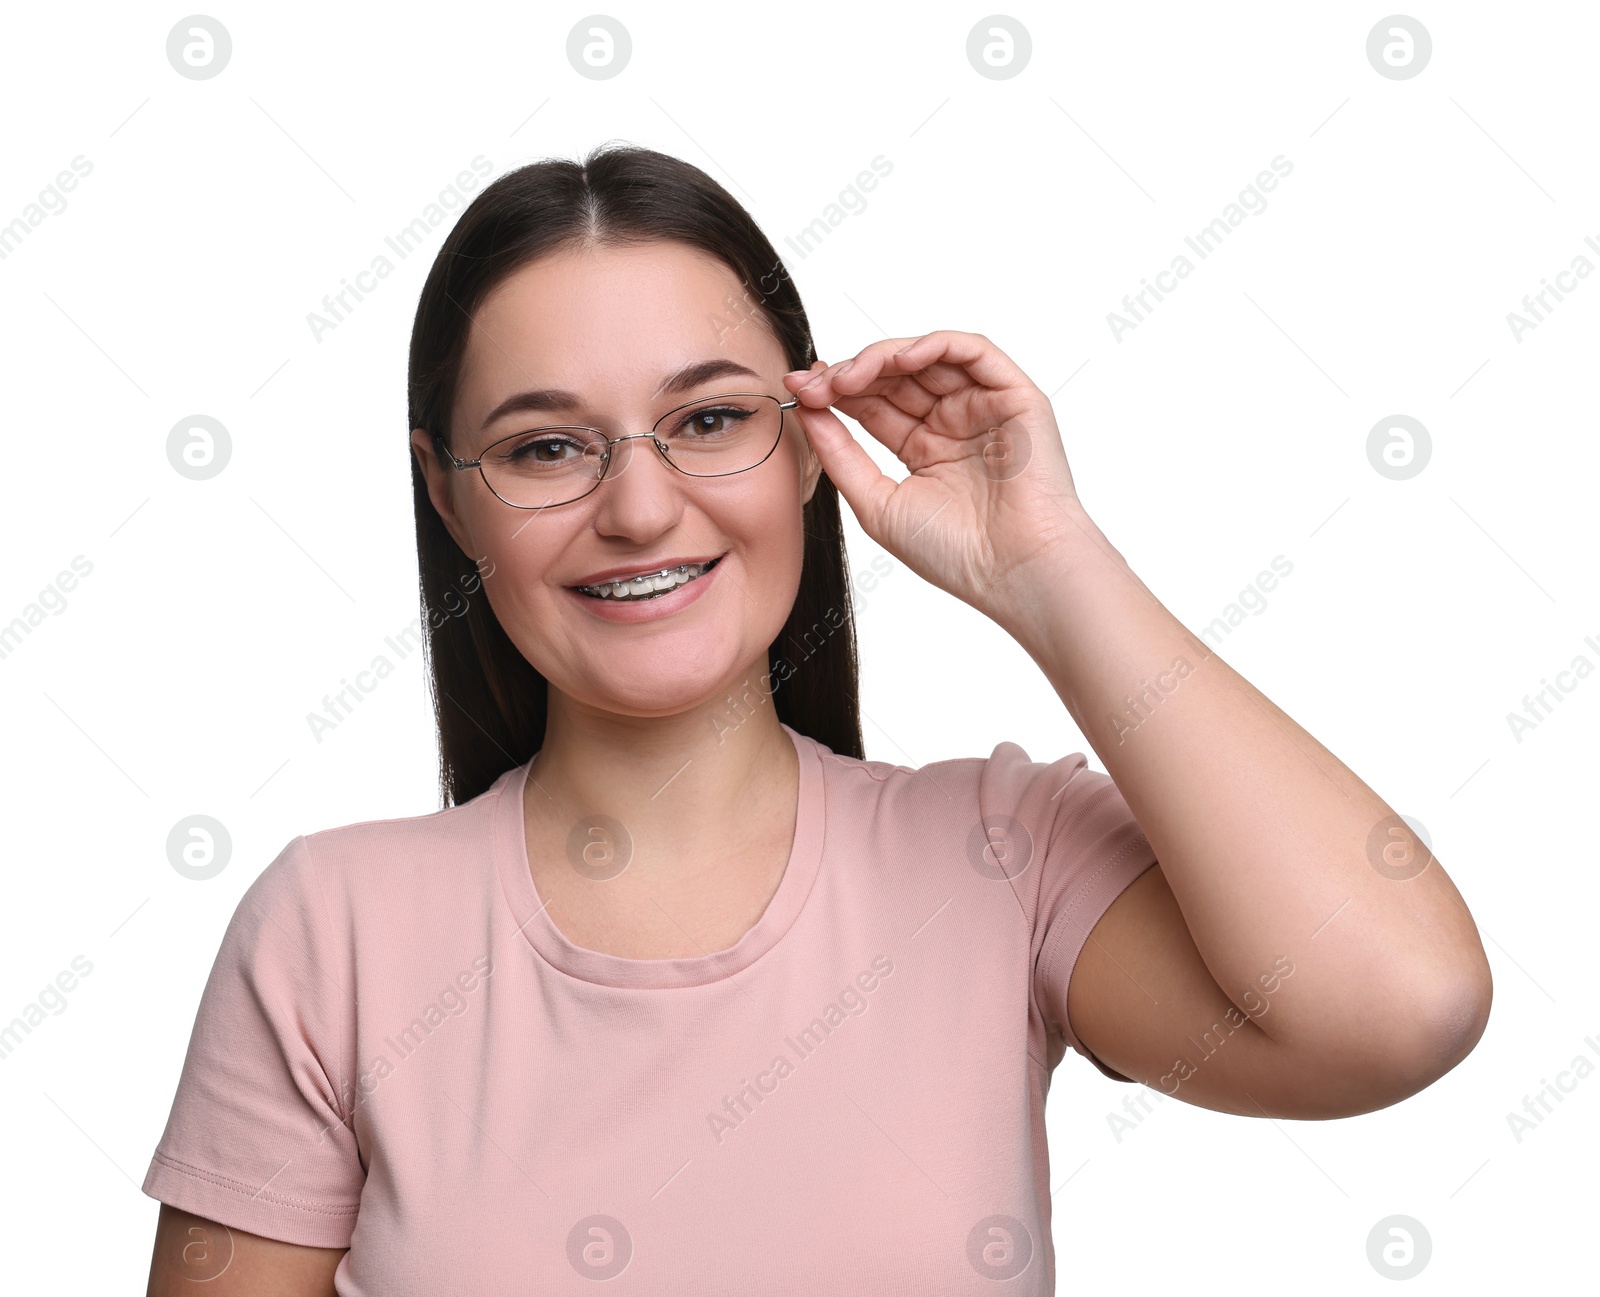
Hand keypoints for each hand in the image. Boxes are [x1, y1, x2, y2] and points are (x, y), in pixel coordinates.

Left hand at [783, 331, 1094, 623]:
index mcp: (924, 448)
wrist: (1013, 570)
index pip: (873, 403)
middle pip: (894, 376)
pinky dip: (933, 345)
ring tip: (847, 376)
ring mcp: (983, 405)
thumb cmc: (955, 552)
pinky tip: (899, 359)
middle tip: (815, 382)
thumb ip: (841, 455)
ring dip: (881, 357)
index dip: (834, 391)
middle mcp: (953, 422)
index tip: (798, 389)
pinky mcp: (1013, 395)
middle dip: (849, 373)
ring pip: (927, 357)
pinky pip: (972, 351)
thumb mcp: (877, 503)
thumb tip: (805, 411)